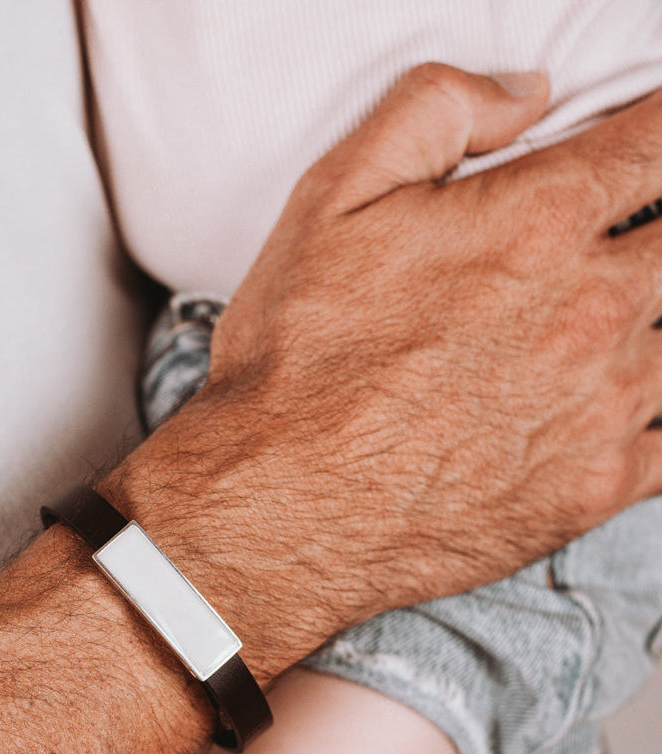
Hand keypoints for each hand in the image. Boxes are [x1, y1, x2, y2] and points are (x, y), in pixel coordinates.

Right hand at [104, 64, 661, 678]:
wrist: (283, 504)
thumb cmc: (297, 366)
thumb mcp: (329, 201)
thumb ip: (432, 112)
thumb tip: (523, 94)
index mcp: (536, 227)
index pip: (654, 142)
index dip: (658, 130)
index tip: (648, 140)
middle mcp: (590, 312)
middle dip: (659, 228)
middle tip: (625, 238)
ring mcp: (604, 405)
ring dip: (655, 319)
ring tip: (606, 326)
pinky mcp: (596, 487)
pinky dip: (658, 417)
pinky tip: (627, 406)